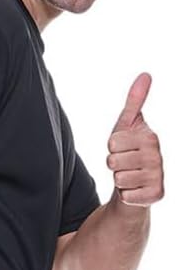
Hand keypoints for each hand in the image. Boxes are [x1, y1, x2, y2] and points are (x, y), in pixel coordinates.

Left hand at [106, 72, 163, 207]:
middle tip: (124, 165)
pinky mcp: (156, 194)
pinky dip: (125, 194)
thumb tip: (145, 75)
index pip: (112, 143)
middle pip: (113, 161)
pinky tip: (134, 190)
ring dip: (119, 180)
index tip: (122, 149)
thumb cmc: (129, 152)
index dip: (111, 148)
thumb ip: (134, 101)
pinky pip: (126, 195)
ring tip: (129, 177)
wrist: (136, 184)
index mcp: (150, 137)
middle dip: (113, 165)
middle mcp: (157, 156)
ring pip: (119, 179)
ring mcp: (158, 176)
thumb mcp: (128, 125)